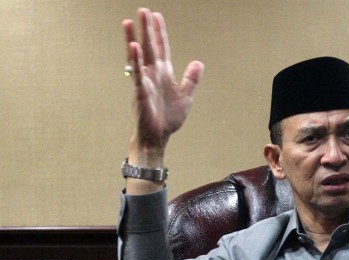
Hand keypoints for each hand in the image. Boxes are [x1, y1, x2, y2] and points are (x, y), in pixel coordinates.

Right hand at [122, 8, 203, 161]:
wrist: (158, 137)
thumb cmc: (168, 119)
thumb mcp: (186, 97)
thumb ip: (191, 79)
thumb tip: (198, 62)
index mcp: (164, 74)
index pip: (161, 49)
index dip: (160, 33)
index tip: (157, 15)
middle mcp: (153, 75)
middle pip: (149, 47)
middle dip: (146, 29)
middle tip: (143, 9)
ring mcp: (145, 82)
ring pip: (139, 57)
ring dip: (135, 39)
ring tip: (130, 21)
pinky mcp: (140, 93)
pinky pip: (137, 74)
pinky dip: (135, 61)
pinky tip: (133, 47)